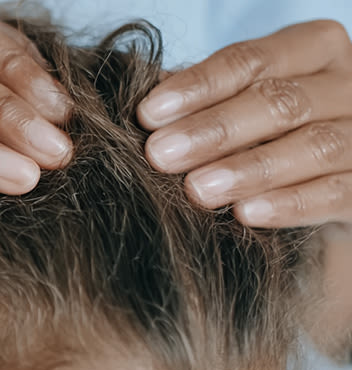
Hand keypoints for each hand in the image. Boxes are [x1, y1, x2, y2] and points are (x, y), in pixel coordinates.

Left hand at [139, 20, 351, 229]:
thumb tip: (145, 115)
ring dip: (250, 168)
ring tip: (197, 189)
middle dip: (215, 129)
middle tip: (161, 155)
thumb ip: (200, 105)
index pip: (252, 60)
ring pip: (315, 145)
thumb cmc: (262, 138)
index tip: (149, 114)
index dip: (199, 86)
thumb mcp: (236, 109)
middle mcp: (348, 86)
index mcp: (312, 50)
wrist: (314, 192)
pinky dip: (291, 203)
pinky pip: (337, 192)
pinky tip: (246, 212)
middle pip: (282, 101)